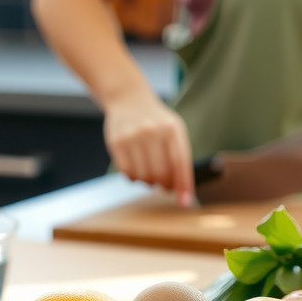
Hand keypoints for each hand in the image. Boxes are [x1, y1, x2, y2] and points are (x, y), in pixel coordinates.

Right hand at [102, 89, 194, 206]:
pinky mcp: (116, 142)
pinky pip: (126, 172)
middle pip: (160, 173)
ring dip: (148, 182)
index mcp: (172, 129)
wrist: (128, 98)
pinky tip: (136, 169)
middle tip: (163, 185)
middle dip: (163, 184)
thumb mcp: (173, 129)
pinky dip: (133, 177)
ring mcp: (133, 136)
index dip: (183, 185)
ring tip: (149, 174)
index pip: (180, 162)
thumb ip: (178, 155)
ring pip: (142, 175)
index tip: (184, 202)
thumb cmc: (156, 120)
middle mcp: (152, 131)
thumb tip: (179, 189)